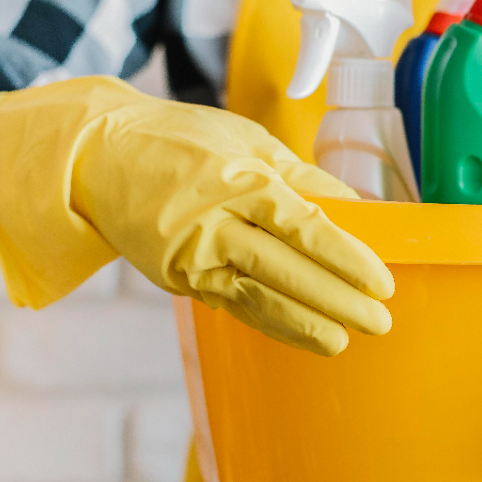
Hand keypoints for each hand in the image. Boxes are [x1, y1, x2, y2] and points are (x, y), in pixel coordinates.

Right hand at [0, 76, 393, 354]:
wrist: (99, 156)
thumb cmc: (184, 140)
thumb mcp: (250, 140)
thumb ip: (305, 176)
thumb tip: (357, 208)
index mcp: (242, 181)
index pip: (307, 228)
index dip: (348, 260)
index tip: (382, 283)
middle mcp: (216, 223)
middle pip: (288, 271)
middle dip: (338, 301)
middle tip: (378, 322)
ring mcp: (193, 256)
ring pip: (258, 299)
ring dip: (304, 325)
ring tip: (342, 342)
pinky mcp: (179, 279)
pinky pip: (233, 305)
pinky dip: (271, 323)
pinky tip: (301, 334)